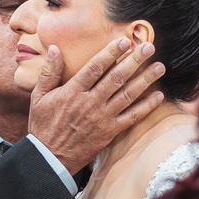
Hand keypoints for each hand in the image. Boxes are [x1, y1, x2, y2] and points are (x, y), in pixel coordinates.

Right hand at [28, 39, 166, 174]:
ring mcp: (102, 118)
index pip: (96, 67)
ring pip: (128, 95)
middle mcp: (90, 102)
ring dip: (145, 80)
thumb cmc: (43, 126)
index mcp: (73, 91)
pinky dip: (146, 107)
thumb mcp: (39, 97)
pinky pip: (132, 117)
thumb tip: (54, 49)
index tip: (125, 41)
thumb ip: (48, 72)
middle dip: (135, 60)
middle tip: (149, 47)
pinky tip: (158, 96)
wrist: (50, 158)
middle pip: (117, 77)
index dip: (111, 52)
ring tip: (159, 67)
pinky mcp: (110, 132)